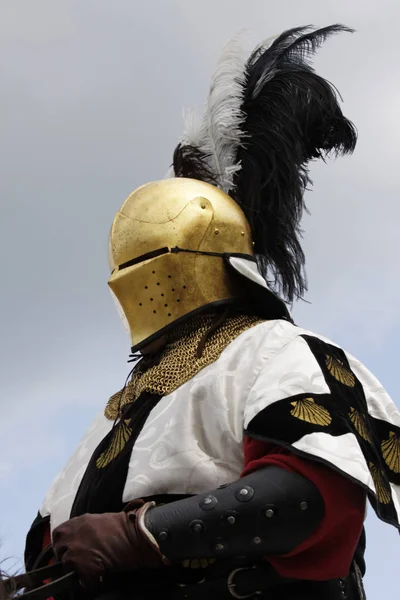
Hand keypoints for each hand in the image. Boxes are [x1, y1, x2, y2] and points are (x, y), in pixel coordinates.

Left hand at [52, 502, 167, 586]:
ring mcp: (76, 552)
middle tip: (77, 561)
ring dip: (76, 569)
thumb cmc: (124, 526)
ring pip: (66, 566)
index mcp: (78, 522)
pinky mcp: (83, 567)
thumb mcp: (100, 520)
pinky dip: (89, 582)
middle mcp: (73, 535)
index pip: (58, 533)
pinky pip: (81, 581)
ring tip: (90, 569)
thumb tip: (82, 539)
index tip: (68, 548)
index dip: (63, 543)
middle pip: (58, 550)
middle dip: (65, 556)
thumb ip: (86, 528)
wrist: (136, 534)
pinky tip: (98, 578)